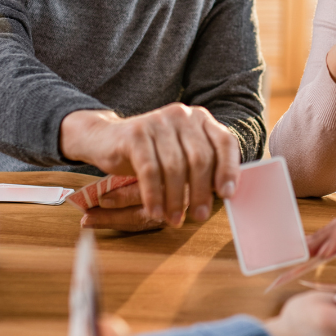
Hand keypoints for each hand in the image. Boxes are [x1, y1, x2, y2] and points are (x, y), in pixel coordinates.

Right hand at [61, 105, 237, 227]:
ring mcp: (158, 121)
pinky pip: (150, 170)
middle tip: (200, 217)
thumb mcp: (181, 156)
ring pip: (175, 167)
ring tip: (175, 220)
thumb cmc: (151, 153)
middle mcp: (182, 115)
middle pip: (200, 158)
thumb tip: (225, 195)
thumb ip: (203, 168)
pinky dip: (154, 195)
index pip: (224, 142)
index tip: (227, 195)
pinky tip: (155, 212)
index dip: (229, 169)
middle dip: (201, 192)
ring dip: (176, 199)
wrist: (106, 139)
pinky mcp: (136, 134)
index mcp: (200, 119)